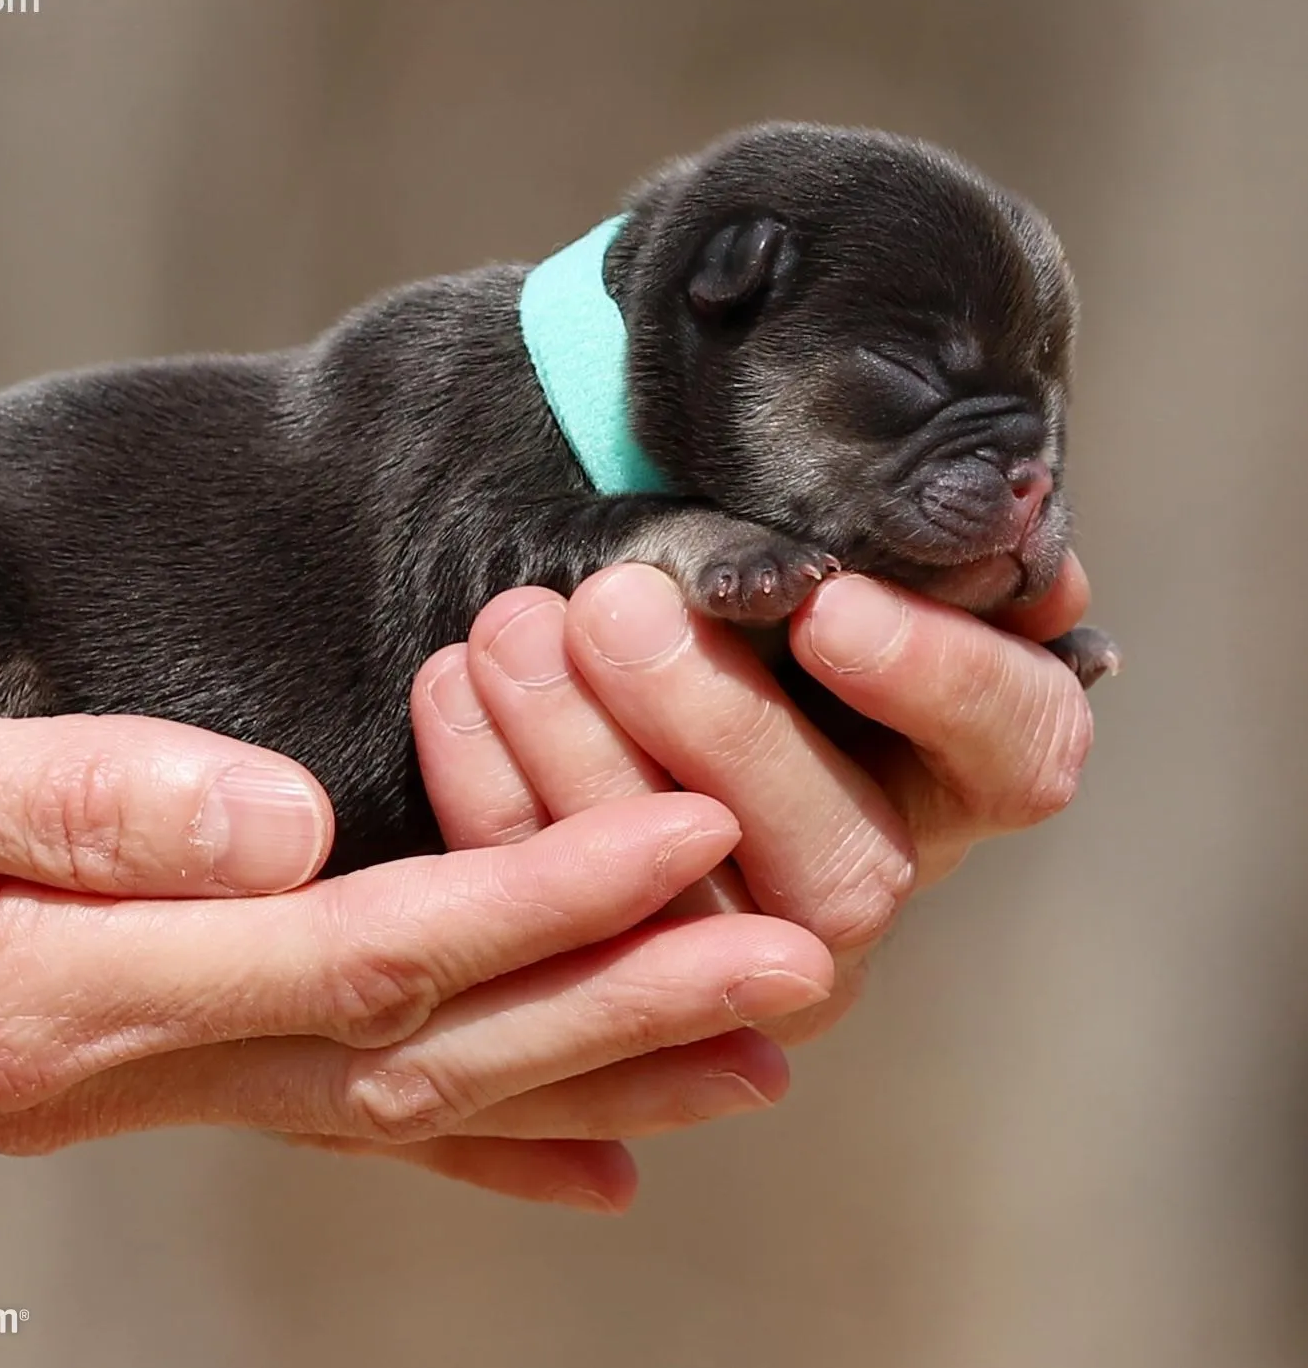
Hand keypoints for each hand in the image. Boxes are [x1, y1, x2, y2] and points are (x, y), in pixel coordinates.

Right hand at [0, 542, 831, 1209]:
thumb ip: (56, 799)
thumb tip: (279, 829)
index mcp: (49, 986)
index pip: (356, 952)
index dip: (536, 900)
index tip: (689, 839)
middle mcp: (104, 1055)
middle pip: (410, 1045)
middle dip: (607, 999)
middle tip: (785, 954)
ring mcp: (124, 1057)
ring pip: (398, 1083)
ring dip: (577, 1057)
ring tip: (742, 1034)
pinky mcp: (136, 1016)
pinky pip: (336, 1087)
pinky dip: (472, 1123)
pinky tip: (586, 1136)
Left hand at [416, 556, 1096, 1044]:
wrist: (594, 611)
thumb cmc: (718, 553)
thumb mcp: (790, 520)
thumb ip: (859, 521)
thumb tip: (976, 503)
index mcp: (953, 762)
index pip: (1016, 751)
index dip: (938, 686)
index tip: (830, 605)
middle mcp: (867, 871)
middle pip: (844, 866)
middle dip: (718, 727)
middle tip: (613, 605)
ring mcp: (745, 949)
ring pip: (692, 913)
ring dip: (587, 763)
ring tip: (512, 632)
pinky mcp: (617, 966)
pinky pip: (560, 918)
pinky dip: (495, 794)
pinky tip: (452, 685)